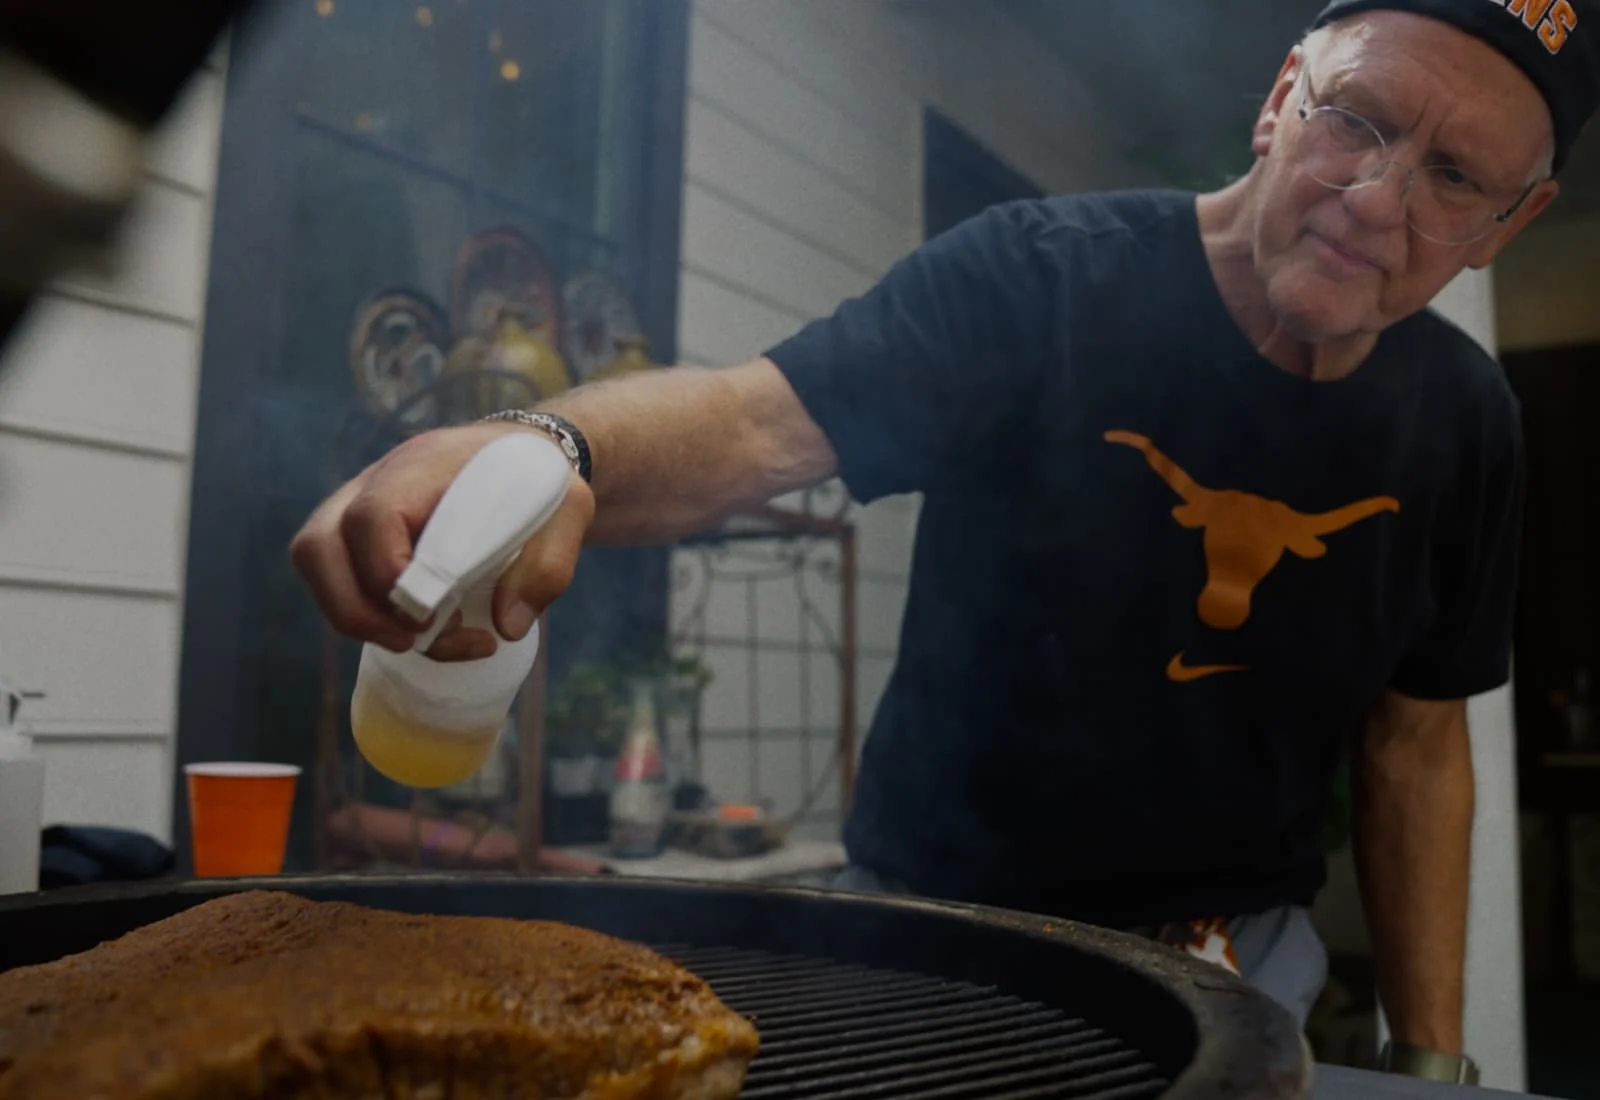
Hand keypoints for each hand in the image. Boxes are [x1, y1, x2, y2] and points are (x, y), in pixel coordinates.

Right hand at [289, 421, 595, 660]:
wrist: (521, 457)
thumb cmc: (540, 482)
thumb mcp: (570, 512)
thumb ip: (548, 566)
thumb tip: (506, 625)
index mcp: (426, 466)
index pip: (374, 515)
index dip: (389, 573)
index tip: (435, 612)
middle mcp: (376, 480)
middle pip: (318, 545)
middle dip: (358, 611)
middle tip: (415, 640)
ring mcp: (357, 504)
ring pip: (314, 561)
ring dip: (353, 617)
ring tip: (416, 641)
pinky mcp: (357, 534)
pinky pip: (332, 575)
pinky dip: (360, 611)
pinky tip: (415, 628)